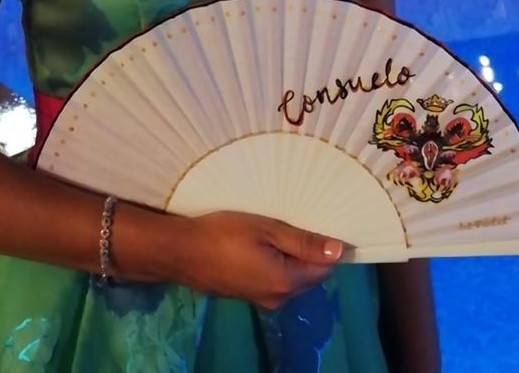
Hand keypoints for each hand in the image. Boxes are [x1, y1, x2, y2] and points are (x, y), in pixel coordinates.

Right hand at [172, 210, 341, 309]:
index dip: (326, 246)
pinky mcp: (246, 295)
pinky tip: (260, 245)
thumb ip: (303, 242)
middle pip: (308, 275)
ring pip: (290, 278)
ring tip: (276, 229)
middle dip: (308, 252)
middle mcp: (278, 297)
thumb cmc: (224, 234)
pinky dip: (274, 263)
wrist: (180, 251)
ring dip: (290, 257)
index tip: (320, 222)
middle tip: (297, 220)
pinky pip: (273, 280)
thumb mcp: (266, 229)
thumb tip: (338, 251)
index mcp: (286, 281)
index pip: (323, 268)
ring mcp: (260, 299)